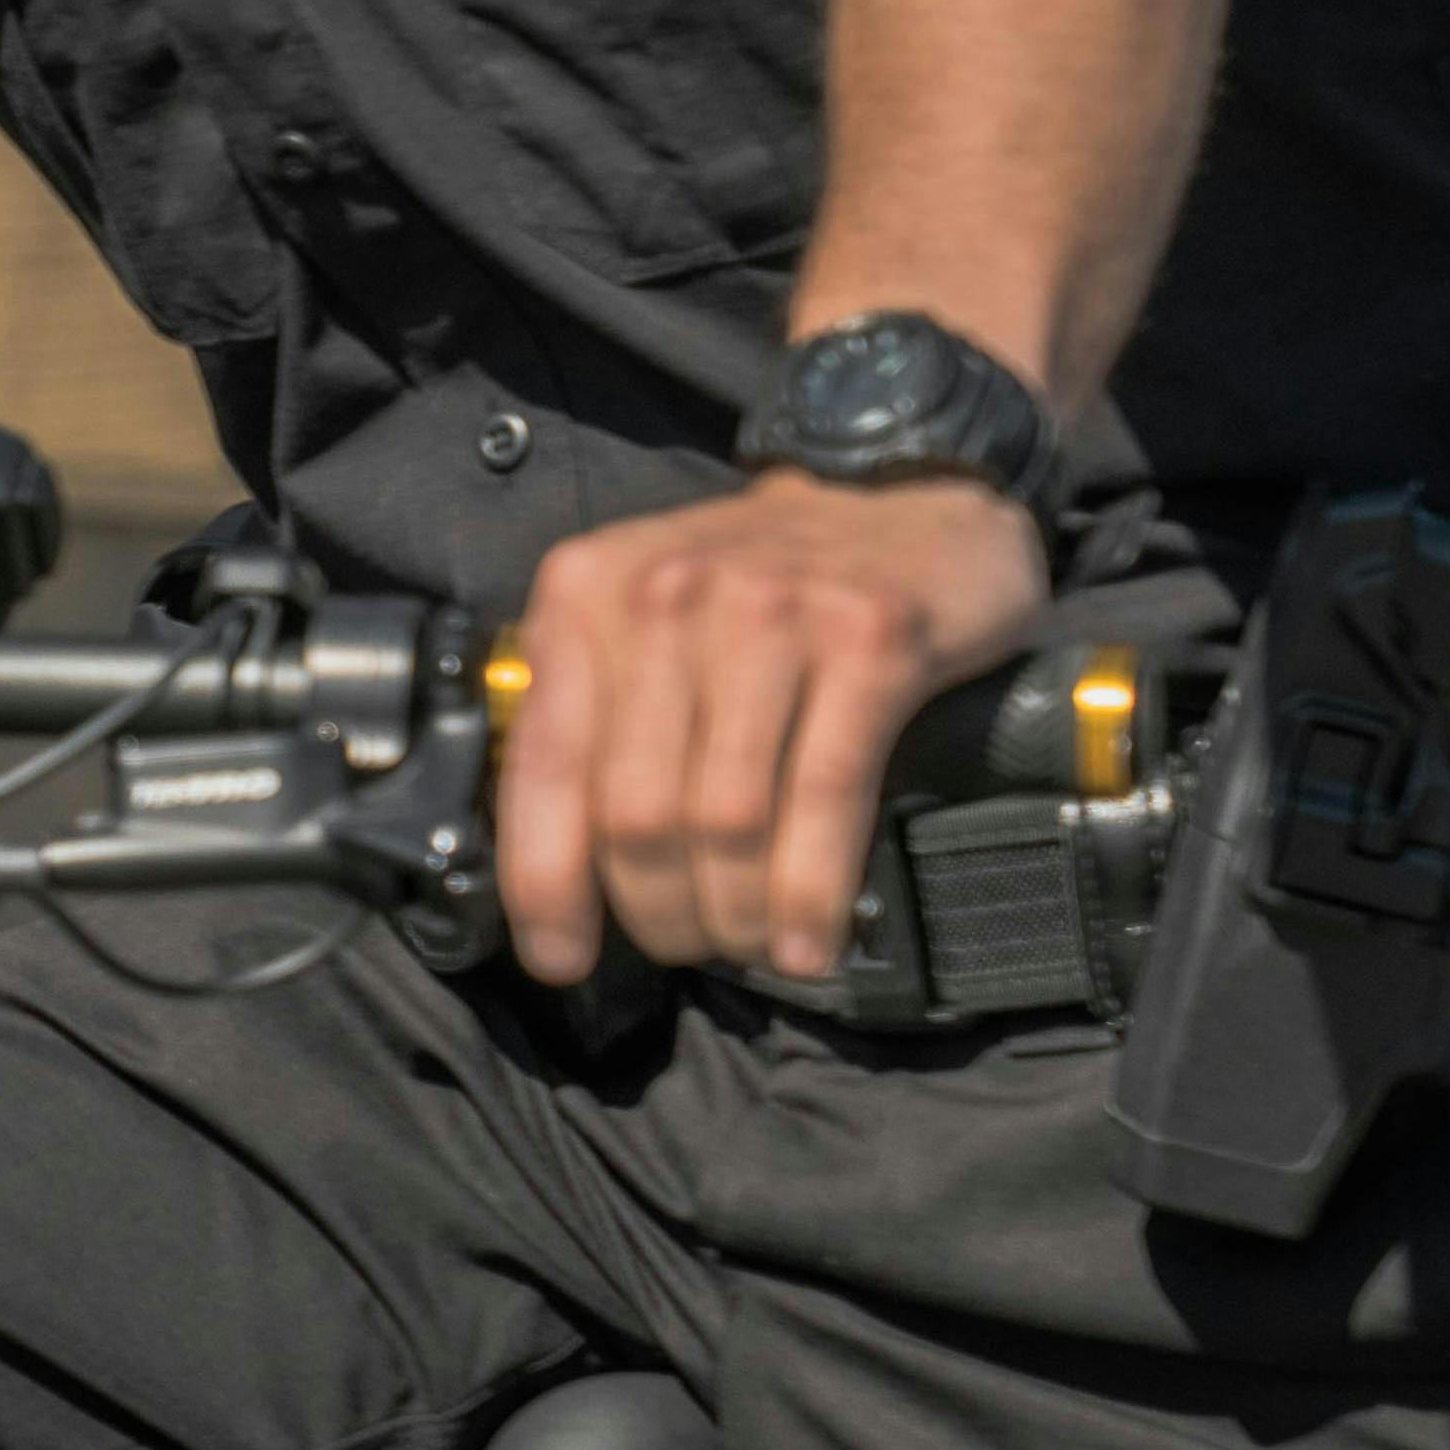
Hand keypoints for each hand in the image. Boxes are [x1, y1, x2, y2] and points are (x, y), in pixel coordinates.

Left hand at [486, 474, 1051, 986]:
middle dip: (658, 912)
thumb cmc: (759, 584)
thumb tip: (558, 870)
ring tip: (749, 946)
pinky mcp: (869, 642)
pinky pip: (822, 802)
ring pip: (725, 820)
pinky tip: (806, 941)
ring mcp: (771, 615)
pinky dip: (808, 895)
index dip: (546, 884)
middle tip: (687, 946)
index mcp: (585, 594)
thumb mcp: (642, 614)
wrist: (904, 492)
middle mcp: (666, 597)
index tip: (561, 957)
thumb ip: (592, 714)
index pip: (545, 767)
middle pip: (637, 814)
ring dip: (735, 915)